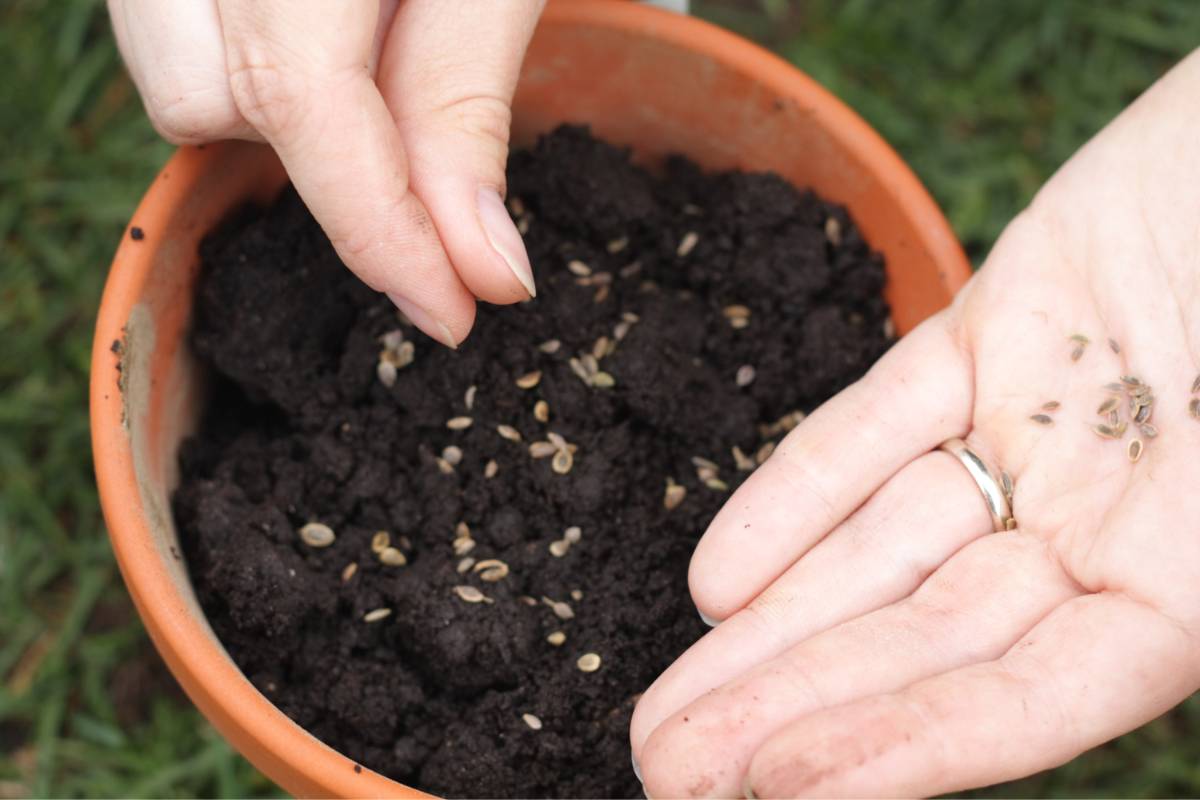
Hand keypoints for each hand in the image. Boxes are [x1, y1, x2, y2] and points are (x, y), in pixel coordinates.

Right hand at [108, 0, 543, 346]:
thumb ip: (466, 104)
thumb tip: (482, 270)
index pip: (296, 97)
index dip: (379, 226)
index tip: (453, 313)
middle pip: (197, 100)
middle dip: (314, 157)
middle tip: (423, 149)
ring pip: (177, 81)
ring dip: (276, 111)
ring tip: (373, 61)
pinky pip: (186, 44)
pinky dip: (256, 72)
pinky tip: (332, 44)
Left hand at [631, 49, 1199, 797]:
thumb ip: (1191, 574)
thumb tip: (1098, 643)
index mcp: (1188, 584)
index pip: (1025, 699)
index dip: (903, 750)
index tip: (775, 784)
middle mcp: (1103, 524)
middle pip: (922, 641)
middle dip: (795, 706)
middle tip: (671, 769)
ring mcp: (1039, 431)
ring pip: (881, 547)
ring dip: (771, 625)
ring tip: (667, 709)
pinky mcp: (989, 333)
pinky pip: (880, 422)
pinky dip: (797, 492)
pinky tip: (715, 579)